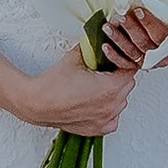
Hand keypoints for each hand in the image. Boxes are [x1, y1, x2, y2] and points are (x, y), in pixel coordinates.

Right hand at [20, 43, 137, 139]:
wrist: (37, 103)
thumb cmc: (53, 84)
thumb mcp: (76, 57)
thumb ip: (93, 46)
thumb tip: (99, 38)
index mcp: (110, 87)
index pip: (130, 69)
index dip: (122, 61)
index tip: (114, 59)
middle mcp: (111, 106)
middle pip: (128, 85)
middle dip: (119, 75)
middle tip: (104, 70)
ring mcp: (105, 119)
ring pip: (122, 101)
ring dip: (115, 92)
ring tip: (97, 85)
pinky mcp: (98, 129)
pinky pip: (113, 117)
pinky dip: (108, 110)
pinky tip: (96, 101)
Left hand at [94, 2, 167, 74]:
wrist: (165, 40)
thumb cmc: (164, 25)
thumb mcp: (165, 16)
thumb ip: (155, 10)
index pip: (160, 33)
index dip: (149, 22)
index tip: (138, 10)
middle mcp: (161, 56)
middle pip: (144, 42)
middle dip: (130, 28)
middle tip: (120, 16)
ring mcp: (148, 62)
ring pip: (132, 52)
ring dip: (118, 38)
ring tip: (107, 27)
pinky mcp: (135, 66)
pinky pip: (124, 63)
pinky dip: (113, 55)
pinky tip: (105, 45)